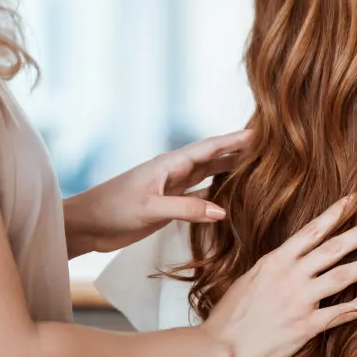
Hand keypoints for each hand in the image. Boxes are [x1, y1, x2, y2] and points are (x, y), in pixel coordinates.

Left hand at [64, 130, 252, 254]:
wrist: (87, 224)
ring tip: (256, 166)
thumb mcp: (150, 208)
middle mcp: (174, 171)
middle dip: (239, 151)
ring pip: (208, 174)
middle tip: (268, 147)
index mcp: (170, 163)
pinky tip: (229, 195)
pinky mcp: (168, 203)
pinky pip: (199, 193)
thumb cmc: (112, 209)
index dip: (234, 140)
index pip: (209, 147)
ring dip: (230, 170)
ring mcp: (172, 186)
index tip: (260, 132)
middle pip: (213, 157)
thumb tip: (223, 211)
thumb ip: (185, 208)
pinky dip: (216, 192)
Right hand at [201, 197, 356, 356]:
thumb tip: (290, 258)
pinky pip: (340, 312)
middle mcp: (290, 275)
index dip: (334, 214)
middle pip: (334, 247)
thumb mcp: (251, 279)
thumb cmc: (230, 315)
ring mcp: (300, 299)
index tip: (352, 200)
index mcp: (275, 260)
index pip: (311, 231)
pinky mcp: (306, 326)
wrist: (221, 346)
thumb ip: (274, 267)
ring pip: (343, 275)